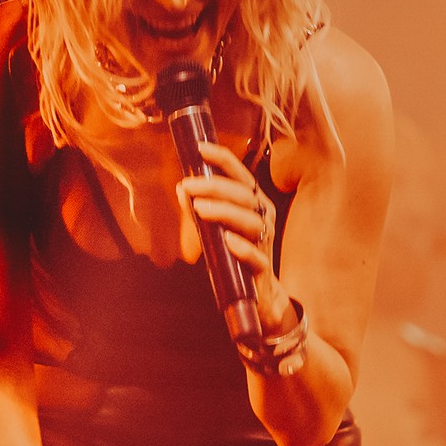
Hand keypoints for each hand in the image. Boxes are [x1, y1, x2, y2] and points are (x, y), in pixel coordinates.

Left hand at [177, 140, 292, 332]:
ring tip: (200, 209)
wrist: (258, 297)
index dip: (223, 160)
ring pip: (251, 221)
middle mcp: (263, 218)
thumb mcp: (216, 229)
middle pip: (244, 195)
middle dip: (215, 187)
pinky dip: (243, 248)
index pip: (241, 176)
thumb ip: (200, 209)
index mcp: (254, 204)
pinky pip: (256, 257)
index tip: (200, 149)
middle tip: (188, 185)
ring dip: (225, 212)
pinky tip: (228, 241)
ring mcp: (265, 243)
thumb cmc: (235, 256)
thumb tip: (181, 187)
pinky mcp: (262, 270)